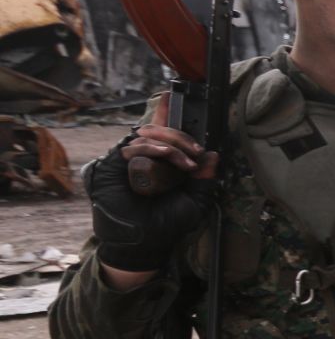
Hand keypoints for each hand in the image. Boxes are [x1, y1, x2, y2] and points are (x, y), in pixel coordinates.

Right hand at [89, 126, 218, 272]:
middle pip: (160, 131)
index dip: (168, 115)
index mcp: (163, 164)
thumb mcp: (195, 201)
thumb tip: (214, 155)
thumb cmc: (167, 224)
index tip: (174, 96)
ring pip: (148, 135)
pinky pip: (133, 146)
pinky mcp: (115, 165)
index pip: (165, 135)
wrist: (143, 242)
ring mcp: (129, 160)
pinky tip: (164, 155)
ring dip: (171, 144)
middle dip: (181, 136)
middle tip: (196, 151)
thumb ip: (204, 179)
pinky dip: (152, 147)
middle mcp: (146, 158)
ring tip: (185, 162)